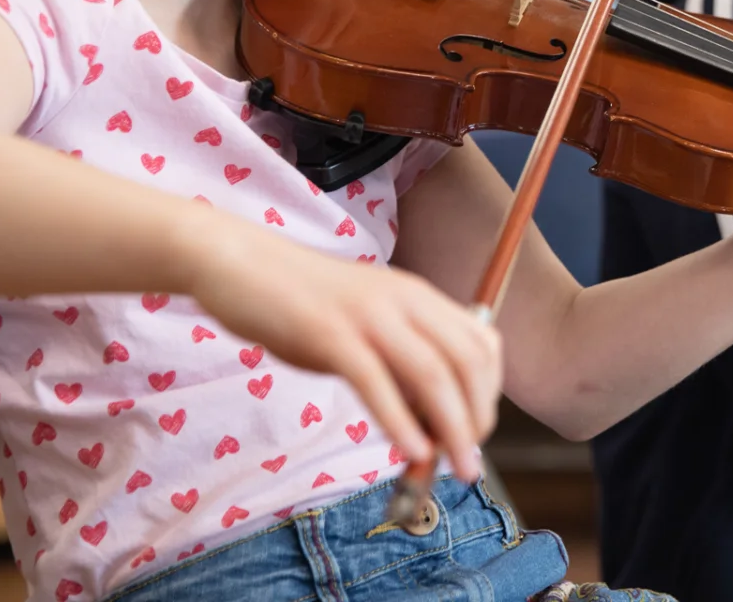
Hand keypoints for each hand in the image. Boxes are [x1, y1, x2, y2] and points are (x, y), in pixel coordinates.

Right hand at [183, 215, 501, 480]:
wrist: (243, 264)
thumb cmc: (302, 302)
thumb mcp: (365, 323)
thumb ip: (397, 361)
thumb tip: (428, 421)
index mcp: (417, 295)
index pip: (481, 343)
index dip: (489, 392)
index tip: (477, 430)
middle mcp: (403, 300)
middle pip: (466, 361)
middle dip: (477, 418)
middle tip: (469, 461)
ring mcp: (367, 315)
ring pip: (431, 373)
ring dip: (452, 428)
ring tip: (455, 468)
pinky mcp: (329, 334)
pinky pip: (375, 381)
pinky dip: (400, 421)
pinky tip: (411, 451)